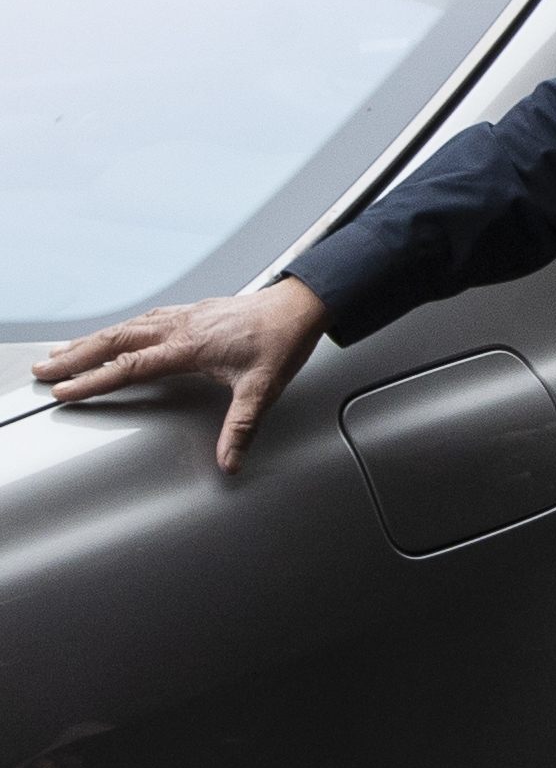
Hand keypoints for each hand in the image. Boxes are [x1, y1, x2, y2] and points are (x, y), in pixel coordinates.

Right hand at [32, 276, 328, 473]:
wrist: (301, 305)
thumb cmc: (282, 340)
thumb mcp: (263, 389)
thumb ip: (242, 427)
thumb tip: (229, 462)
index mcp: (190, 346)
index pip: (130, 366)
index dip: (94, 380)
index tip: (64, 390)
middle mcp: (181, 327)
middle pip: (116, 340)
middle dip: (76, 356)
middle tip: (43, 369)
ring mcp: (185, 316)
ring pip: (127, 327)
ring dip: (92, 340)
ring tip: (62, 352)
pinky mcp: (193, 312)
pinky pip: (144, 319)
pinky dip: (118, 329)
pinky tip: (112, 334)